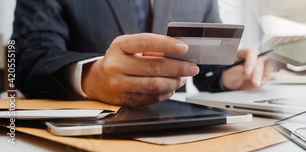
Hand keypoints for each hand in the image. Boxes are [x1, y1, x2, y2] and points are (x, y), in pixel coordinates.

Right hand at [82, 33, 198, 106]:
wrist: (98, 80)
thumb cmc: (120, 59)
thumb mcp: (130, 46)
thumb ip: (151, 47)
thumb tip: (179, 53)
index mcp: (120, 46)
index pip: (145, 42)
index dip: (166, 45)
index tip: (184, 48)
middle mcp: (117, 65)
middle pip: (154, 67)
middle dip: (178, 68)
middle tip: (192, 67)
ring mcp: (119, 84)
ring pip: (155, 85)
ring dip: (175, 82)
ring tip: (183, 77)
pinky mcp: (125, 100)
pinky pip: (152, 98)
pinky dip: (167, 92)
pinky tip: (171, 86)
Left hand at [221, 48, 274, 89]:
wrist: (233, 84)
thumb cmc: (230, 75)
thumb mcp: (230, 74)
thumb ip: (239, 73)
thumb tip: (249, 74)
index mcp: (244, 53)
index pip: (251, 53)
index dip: (250, 62)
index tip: (247, 72)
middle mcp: (254, 58)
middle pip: (261, 61)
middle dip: (258, 73)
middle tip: (255, 83)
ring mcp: (261, 65)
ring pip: (270, 66)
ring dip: (268, 75)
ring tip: (260, 83)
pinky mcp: (265, 74)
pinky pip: (272, 74)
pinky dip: (270, 78)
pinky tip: (263, 82)